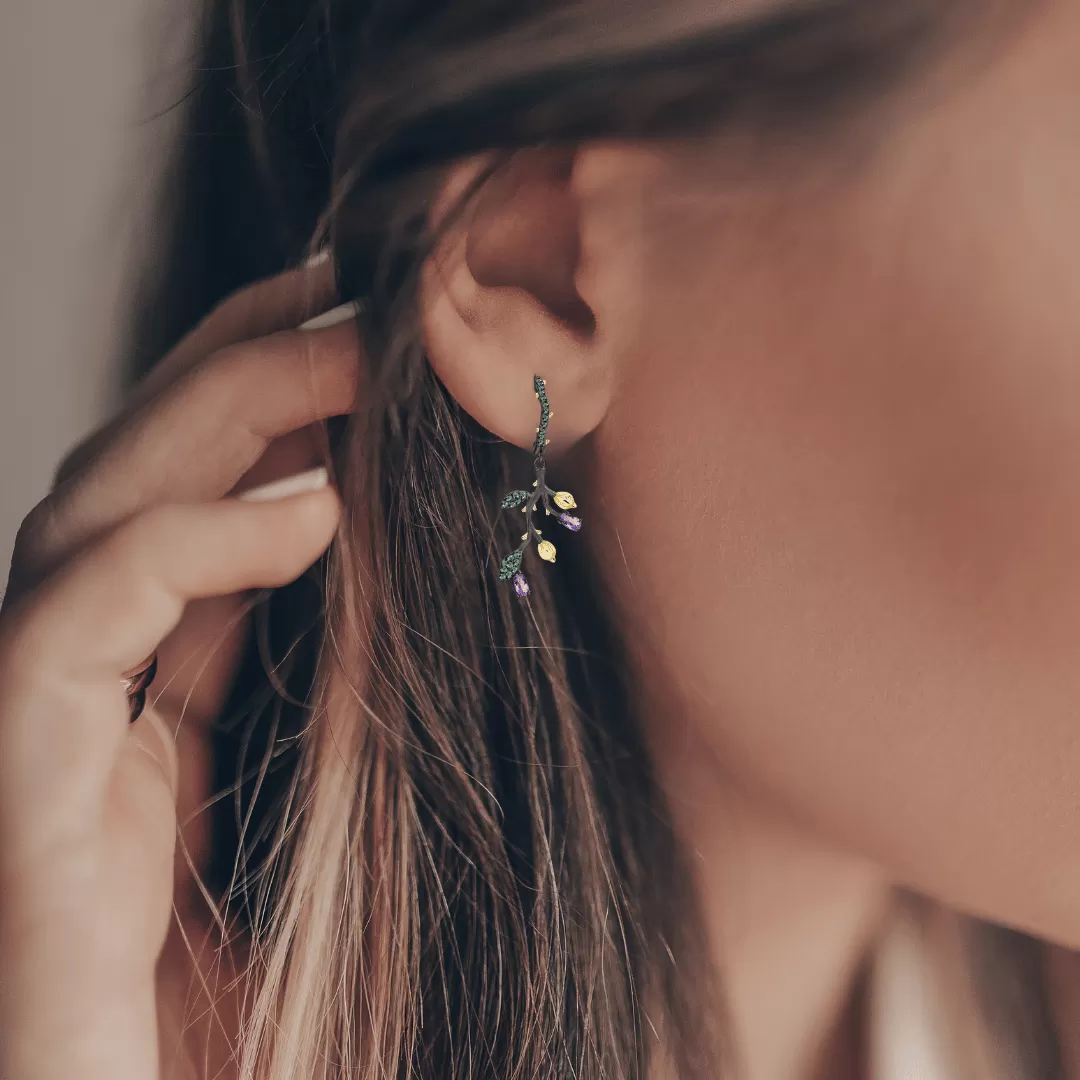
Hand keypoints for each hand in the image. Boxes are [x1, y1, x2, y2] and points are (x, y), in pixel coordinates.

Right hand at [0, 264, 360, 1079]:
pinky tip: (309, 512)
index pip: (183, 516)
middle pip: (132, 487)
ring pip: (93, 519)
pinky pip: (77, 623)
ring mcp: (37, 735)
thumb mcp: (304, 810)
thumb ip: (300, 688)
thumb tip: (354, 553)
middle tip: (349, 294)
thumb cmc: (260, 1013)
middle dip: (236, 372)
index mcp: (145, 705)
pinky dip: (188, 545)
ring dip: (218, 418)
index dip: (252, 412)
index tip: (348, 333)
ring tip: (347, 356)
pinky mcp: (22, 790)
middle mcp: (78, 699)